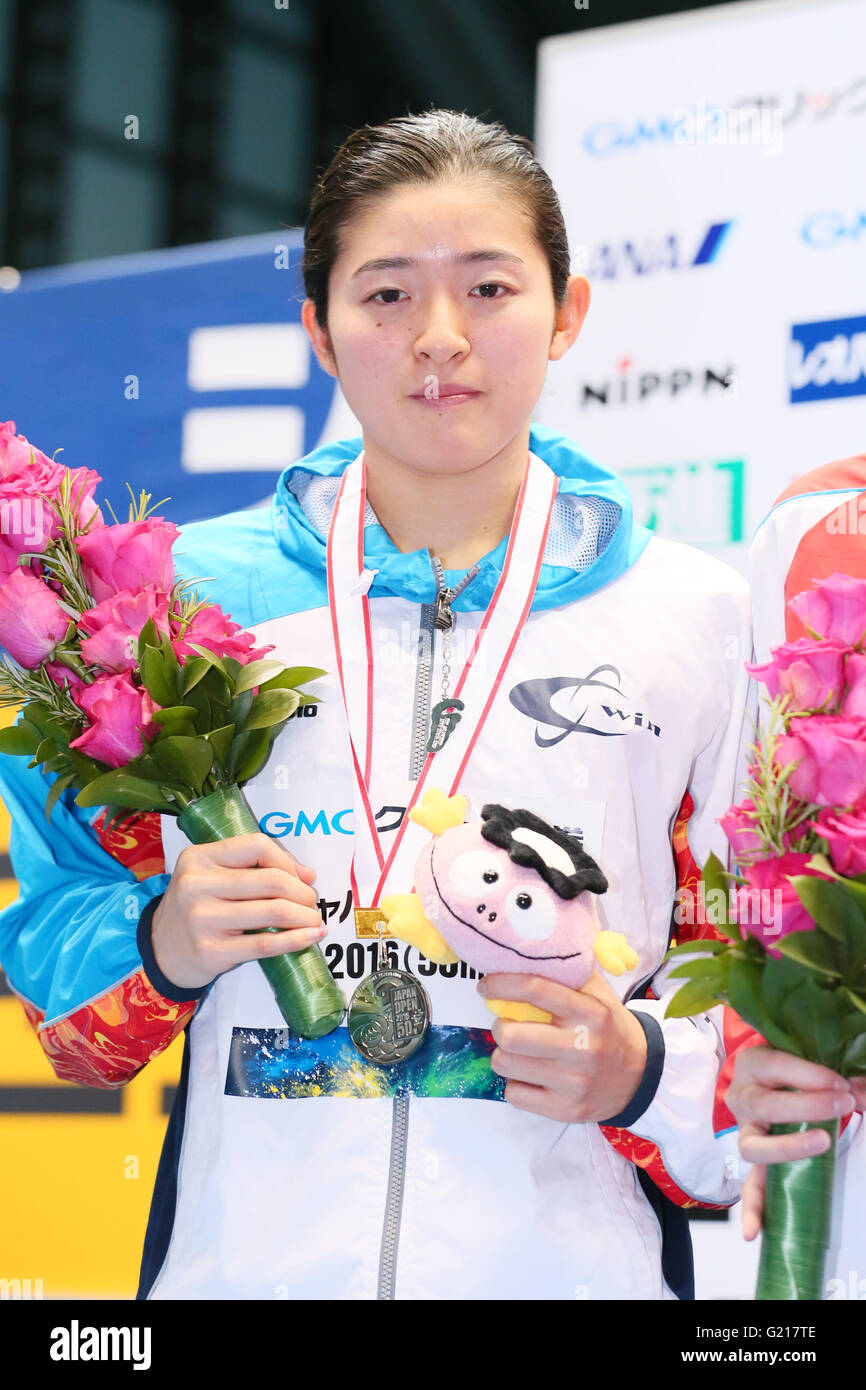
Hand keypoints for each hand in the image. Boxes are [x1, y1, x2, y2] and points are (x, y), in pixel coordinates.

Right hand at [151, 833, 325, 989]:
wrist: (159, 950)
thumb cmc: (196, 907)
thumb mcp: (211, 876)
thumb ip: (252, 868)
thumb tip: (306, 876)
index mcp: (199, 858)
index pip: (257, 846)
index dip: (288, 860)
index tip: (302, 877)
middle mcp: (197, 885)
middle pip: (271, 880)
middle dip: (302, 892)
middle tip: (312, 903)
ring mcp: (203, 919)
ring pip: (273, 911)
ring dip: (305, 916)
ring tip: (315, 920)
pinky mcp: (211, 951)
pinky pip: (266, 944)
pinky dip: (296, 940)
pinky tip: (311, 937)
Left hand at [478, 971, 647, 1122]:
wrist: (641, 1078)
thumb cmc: (610, 1029)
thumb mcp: (600, 994)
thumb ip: (570, 972)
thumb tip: (534, 947)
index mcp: (590, 1012)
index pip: (534, 989)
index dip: (501, 984)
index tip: (486, 986)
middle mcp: (582, 1048)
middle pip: (510, 1035)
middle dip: (500, 1027)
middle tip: (507, 1025)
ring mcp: (573, 1083)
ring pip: (506, 1065)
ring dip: (504, 1055)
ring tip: (518, 1051)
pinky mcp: (565, 1110)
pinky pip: (514, 1094)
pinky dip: (515, 1083)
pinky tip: (530, 1076)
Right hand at [726, 1045, 865, 1240]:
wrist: (772, 1084)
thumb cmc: (796, 1074)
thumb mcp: (814, 1069)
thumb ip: (842, 1081)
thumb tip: (863, 1094)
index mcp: (753, 1065)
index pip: (775, 1067)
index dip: (809, 1076)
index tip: (842, 1085)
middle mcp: (743, 1098)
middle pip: (765, 1105)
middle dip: (808, 1105)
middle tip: (843, 1105)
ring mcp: (746, 1132)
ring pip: (754, 1146)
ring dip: (788, 1148)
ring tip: (822, 1143)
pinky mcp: (756, 1163)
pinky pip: (750, 1188)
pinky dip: (752, 1210)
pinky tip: (755, 1233)